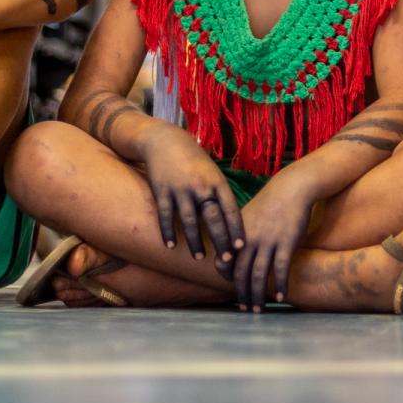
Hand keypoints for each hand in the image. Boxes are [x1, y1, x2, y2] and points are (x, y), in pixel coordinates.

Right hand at [137, 124, 243, 267]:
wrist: (165, 140)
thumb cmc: (193, 159)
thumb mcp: (212, 171)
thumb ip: (220, 193)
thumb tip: (232, 220)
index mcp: (216, 181)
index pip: (230, 209)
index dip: (236, 228)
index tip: (241, 247)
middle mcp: (200, 186)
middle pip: (213, 218)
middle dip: (220, 241)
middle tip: (226, 261)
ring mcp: (180, 189)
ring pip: (189, 221)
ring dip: (195, 242)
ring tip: (200, 257)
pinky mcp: (162, 191)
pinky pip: (166, 216)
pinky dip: (168, 232)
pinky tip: (171, 246)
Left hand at [233, 174, 318, 310]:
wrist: (292, 188)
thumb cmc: (269, 205)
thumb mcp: (247, 218)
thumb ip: (237, 238)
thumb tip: (229, 259)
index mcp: (237, 234)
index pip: (224, 264)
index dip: (228, 280)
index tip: (234, 291)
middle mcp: (249, 239)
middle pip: (240, 274)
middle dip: (242, 295)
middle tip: (245, 310)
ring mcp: (268, 241)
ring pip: (258, 275)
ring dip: (257, 296)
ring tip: (259, 310)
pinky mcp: (286, 242)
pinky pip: (281, 269)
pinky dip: (279, 285)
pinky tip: (280, 296)